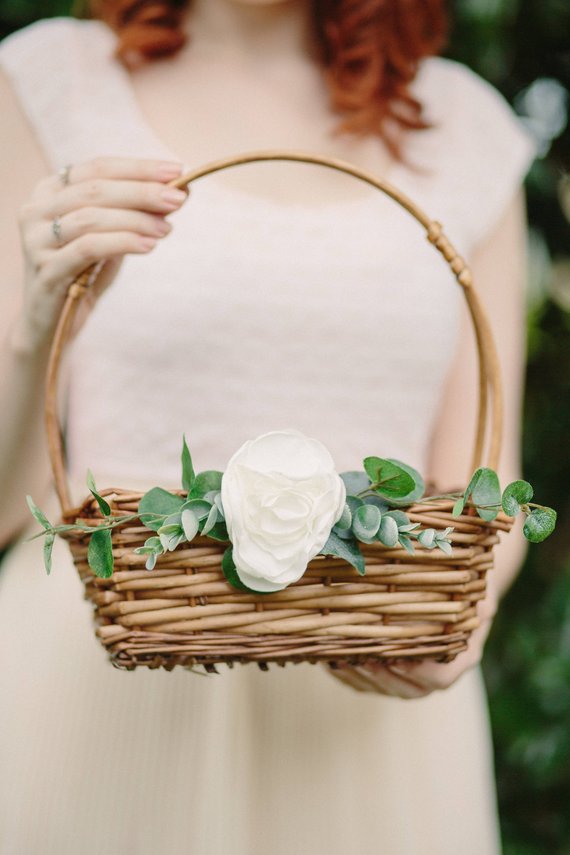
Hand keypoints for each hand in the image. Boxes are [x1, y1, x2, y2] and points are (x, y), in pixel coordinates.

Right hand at [13, 156, 186, 349]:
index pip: (97, 168)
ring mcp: (36, 240)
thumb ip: (134, 216)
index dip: (138, 168)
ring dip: (136, 219)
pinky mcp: (45, 270)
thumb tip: (179, 194)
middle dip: (142, 191)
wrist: (50, 327)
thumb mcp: (110, 241)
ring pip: (91, 217)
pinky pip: (88, 248)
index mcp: (49, 192)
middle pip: (95, 189)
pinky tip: (149, 246)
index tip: (176, 171)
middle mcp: (36, 210)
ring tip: (167, 229)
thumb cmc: (82, 277)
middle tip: (178, 198)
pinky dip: (123, 243)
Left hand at [326, 571, 498, 697]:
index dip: (419, 673)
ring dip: (362, 678)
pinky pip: (372, 683)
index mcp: (463, 656)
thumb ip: (474, 601)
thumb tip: (467, 598)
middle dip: (382, 677)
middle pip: (410, 689)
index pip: (441, 677)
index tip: (398, 658)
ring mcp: (416, 675)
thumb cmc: (470, 588)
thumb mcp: (480, 592)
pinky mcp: (395, 671)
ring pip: (387, 688)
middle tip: (360, 659)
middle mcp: (439, 671)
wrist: (463, 591)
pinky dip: (351, 676)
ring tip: (340, 659)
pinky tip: (332, 659)